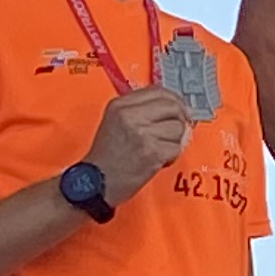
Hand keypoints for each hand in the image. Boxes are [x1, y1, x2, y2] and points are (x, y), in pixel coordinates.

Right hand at [86, 84, 192, 203]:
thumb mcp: (114, 121)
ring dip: (174, 140)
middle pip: (172, 106)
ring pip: (178, 127)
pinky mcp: (153, 152)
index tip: (177, 109)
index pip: (158, 91)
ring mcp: (142, 133)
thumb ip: (138, 109)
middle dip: (179, 119)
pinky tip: (159, 160)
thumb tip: (170, 105)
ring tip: (160, 149)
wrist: (95, 183)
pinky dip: (172, 156)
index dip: (173, 100)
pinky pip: (177, 147)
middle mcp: (130, 115)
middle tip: (175, 130)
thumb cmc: (106, 157)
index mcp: (120, 105)